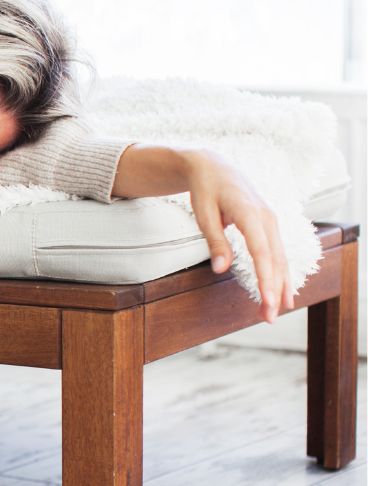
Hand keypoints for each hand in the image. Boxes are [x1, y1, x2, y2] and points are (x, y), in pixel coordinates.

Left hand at [113, 143, 291, 322]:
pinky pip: (277, 252)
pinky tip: (281, 291)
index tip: (268, 300)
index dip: (266, 278)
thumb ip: (215, 241)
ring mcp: (271, 221)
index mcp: (250, 213)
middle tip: (269, 318)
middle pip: (275, 259)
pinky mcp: (269, 225)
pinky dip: (279, 273)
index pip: (262, 252)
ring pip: (280, 257)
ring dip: (280, 285)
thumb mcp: (204, 214)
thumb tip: (221, 269)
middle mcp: (267, 217)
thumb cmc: (206, 190)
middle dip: (274, 290)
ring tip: (276, 312)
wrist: (214, 167)